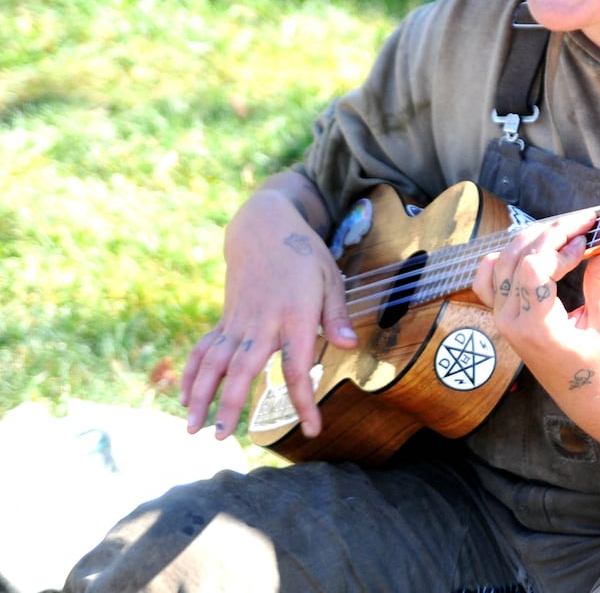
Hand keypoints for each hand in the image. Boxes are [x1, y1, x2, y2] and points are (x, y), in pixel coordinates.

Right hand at [181, 183, 357, 440]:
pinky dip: (192, 373)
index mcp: (295, 316)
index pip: (297, 367)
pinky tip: (184, 398)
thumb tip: (348, 346)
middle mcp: (262, 322)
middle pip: (244, 368)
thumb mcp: (331, 278)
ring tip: (192, 428)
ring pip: (215, 362)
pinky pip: (205, 348)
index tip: (312, 429)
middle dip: (232, 404)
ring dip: (201, 394)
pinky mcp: (226, 318)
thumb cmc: (304, 255)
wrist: (264, 228)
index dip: (303, 400)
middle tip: (223, 438)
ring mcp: (239, 321)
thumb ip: (336, 315)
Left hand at [472, 210, 599, 421]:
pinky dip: (505, 257)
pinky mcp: (502, 315)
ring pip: (502, 260)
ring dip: (533, 239)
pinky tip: (531, 250)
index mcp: (537, 326)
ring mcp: (502, 317)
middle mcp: (511, 320)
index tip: (589, 238)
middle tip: (584, 223)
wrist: (586, 397)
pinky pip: (488, 278)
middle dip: (553, 232)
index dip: (560, 244)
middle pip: (518, 256)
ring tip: (565, 232)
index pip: (533, 266)